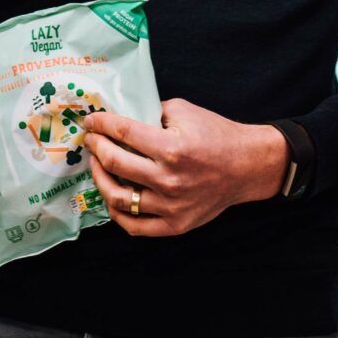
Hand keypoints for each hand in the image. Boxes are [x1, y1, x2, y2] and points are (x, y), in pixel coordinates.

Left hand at [79, 98, 288, 237]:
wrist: (247, 166)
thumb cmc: (216, 135)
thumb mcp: (184, 111)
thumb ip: (151, 112)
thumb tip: (119, 114)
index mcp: (171, 149)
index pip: (123, 132)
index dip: (101, 124)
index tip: (90, 121)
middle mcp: (169, 180)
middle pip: (115, 162)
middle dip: (96, 147)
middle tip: (91, 139)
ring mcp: (171, 206)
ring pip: (118, 197)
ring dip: (100, 178)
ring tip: (97, 166)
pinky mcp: (175, 225)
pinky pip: (135, 226)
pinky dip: (117, 212)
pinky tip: (112, 196)